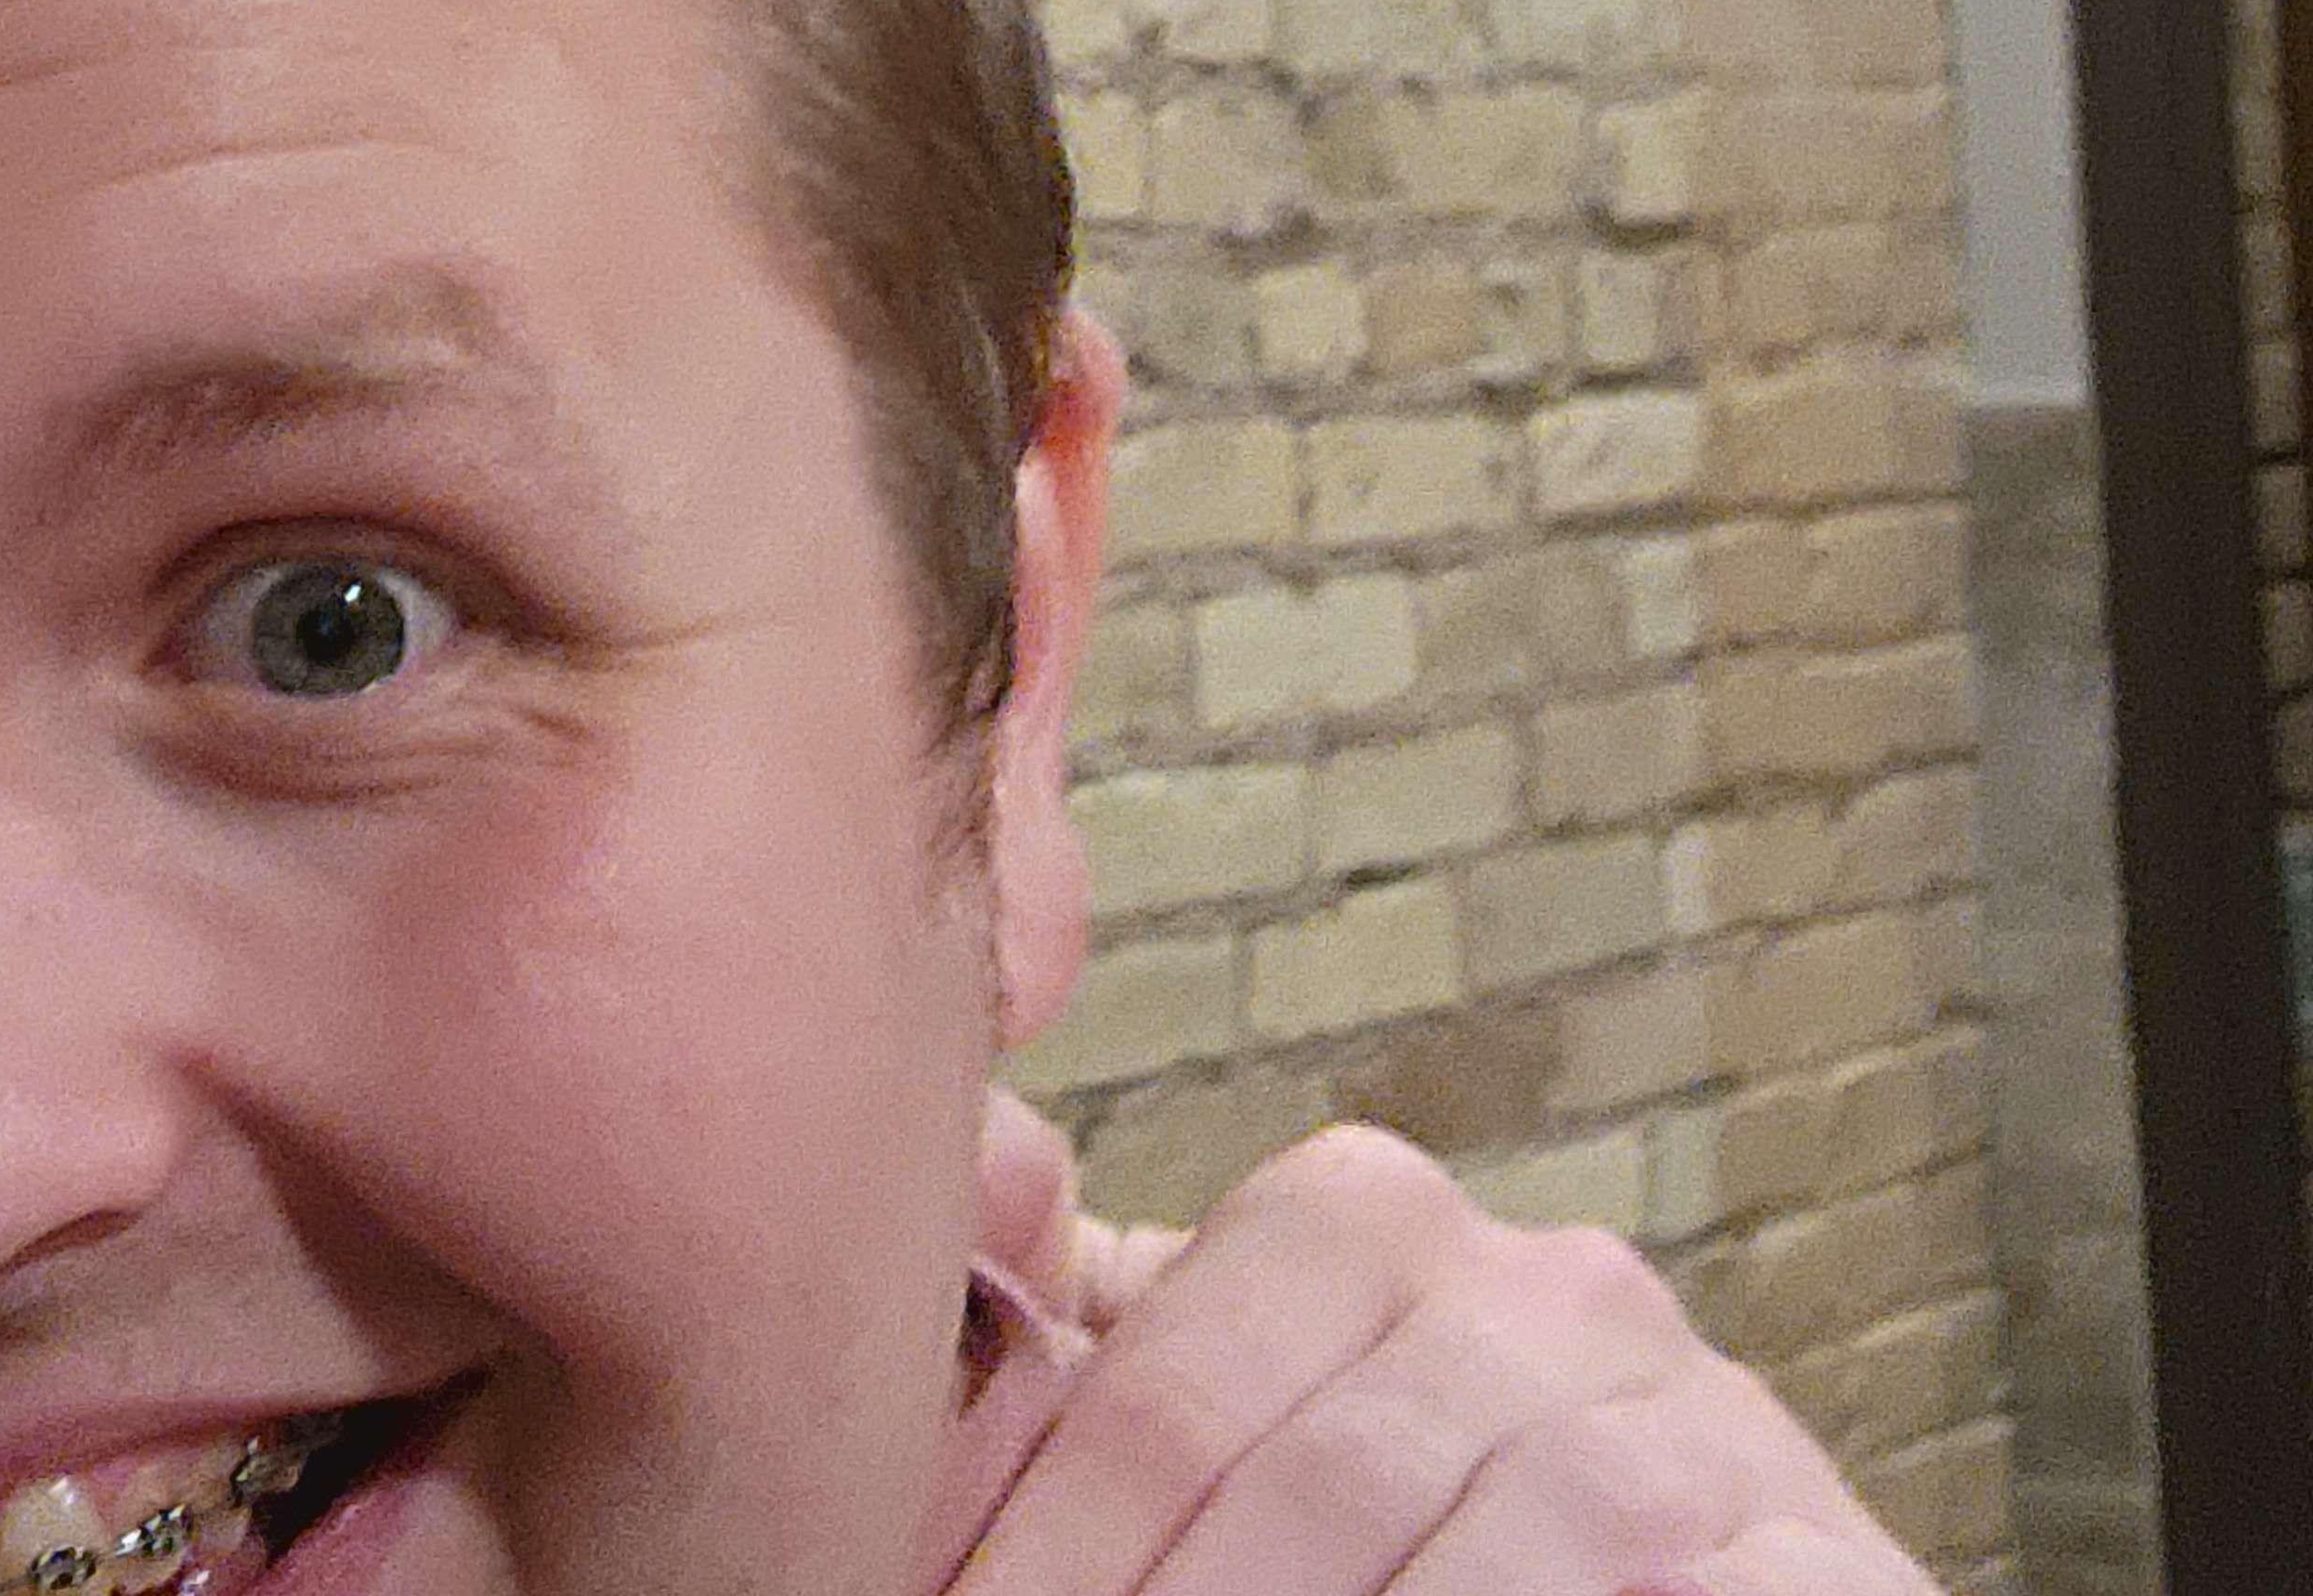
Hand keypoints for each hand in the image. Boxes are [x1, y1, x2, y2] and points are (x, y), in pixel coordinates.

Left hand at [949, 1117, 1939, 1595]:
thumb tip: (950, 1246)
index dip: (1043, 1556)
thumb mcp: (1224, 1434)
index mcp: (1366, 1226)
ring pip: (1496, 1558)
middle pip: (1312, 1492)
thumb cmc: (1381, 1545)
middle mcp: (1548, 1289)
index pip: (1163, 1399)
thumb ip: (1077, 1349)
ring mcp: (1705, 1426)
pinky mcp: (1835, 1565)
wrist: (1625, 1594)